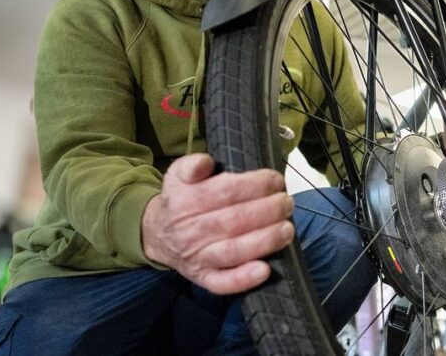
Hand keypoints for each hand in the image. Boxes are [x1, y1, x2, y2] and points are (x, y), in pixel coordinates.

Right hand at [141, 153, 294, 293]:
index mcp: (184, 202)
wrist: (158, 236)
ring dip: (265, 240)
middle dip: (268, 210)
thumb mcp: (177, 175)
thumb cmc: (180, 202)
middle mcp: (190, 231)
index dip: (255, 185)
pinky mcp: (204, 278)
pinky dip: (244, 279)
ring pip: (233, 251)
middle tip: (287, 203)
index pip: (225, 191)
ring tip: (287, 229)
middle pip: (234, 220)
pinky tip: (264, 270)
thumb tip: (205, 163)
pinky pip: (223, 283)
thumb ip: (191, 165)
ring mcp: (198, 257)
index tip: (276, 180)